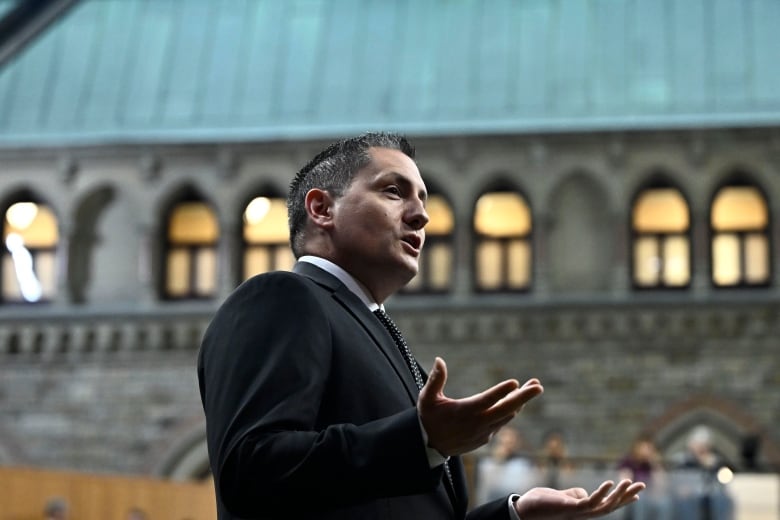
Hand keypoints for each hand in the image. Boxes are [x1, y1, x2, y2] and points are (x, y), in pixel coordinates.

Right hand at [417, 357, 542, 455]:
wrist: (429, 446)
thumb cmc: (428, 418)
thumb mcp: (427, 398)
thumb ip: (435, 379)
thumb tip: (439, 360)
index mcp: (464, 412)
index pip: (486, 401)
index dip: (501, 392)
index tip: (515, 382)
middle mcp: (477, 424)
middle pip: (506, 410)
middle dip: (524, 398)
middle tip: (539, 386)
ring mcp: (483, 432)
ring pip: (507, 416)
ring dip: (521, 402)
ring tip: (533, 387)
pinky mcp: (485, 437)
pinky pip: (502, 423)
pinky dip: (511, 411)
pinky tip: (518, 401)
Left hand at [513, 479, 645, 518]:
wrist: (524, 511)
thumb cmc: (540, 504)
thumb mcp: (562, 497)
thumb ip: (575, 495)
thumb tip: (584, 493)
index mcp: (583, 510)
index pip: (607, 505)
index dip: (622, 500)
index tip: (637, 495)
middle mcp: (584, 514)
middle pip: (611, 506)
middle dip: (627, 496)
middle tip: (642, 485)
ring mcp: (578, 512)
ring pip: (605, 505)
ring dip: (619, 494)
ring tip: (629, 482)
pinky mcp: (570, 508)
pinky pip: (590, 502)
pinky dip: (601, 493)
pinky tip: (610, 483)